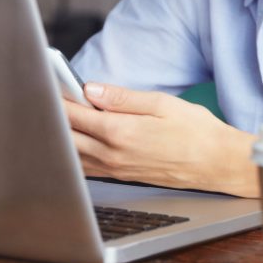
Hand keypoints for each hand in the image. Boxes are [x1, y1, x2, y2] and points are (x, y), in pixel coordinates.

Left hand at [64, 82, 257, 196]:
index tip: (46, 85)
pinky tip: (74, 140)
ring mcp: (116, 169)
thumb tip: (91, 89)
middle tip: (45, 98)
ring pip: (73, 154)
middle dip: (54, 116)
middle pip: (67, 135)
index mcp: (120, 132)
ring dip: (61, 136)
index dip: (57, 98)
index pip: (74, 115)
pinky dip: (74, 153)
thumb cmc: (195, 131)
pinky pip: (86, 167)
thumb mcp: (161, 104)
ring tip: (56, 116)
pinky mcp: (122, 177)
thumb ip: (122, 97)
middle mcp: (113, 154)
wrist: (217, 164)